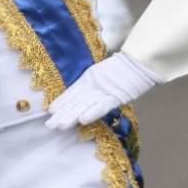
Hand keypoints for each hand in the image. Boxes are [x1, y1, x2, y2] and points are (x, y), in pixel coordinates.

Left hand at [45, 52, 161, 129]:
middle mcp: (93, 85)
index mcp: (89, 79)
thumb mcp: (101, 74)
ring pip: (85, 105)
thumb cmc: (122, 69)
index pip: (73, 93)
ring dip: (72, 116)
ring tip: (59, 125)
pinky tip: (82, 121)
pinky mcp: (115, 96)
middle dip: (62, 114)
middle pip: (76, 102)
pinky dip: (92, 113)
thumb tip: (79, 97)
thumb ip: (90, 83)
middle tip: (49, 125)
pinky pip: (102, 106)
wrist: (138, 62)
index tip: (49, 111)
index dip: (61, 102)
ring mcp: (103, 90)